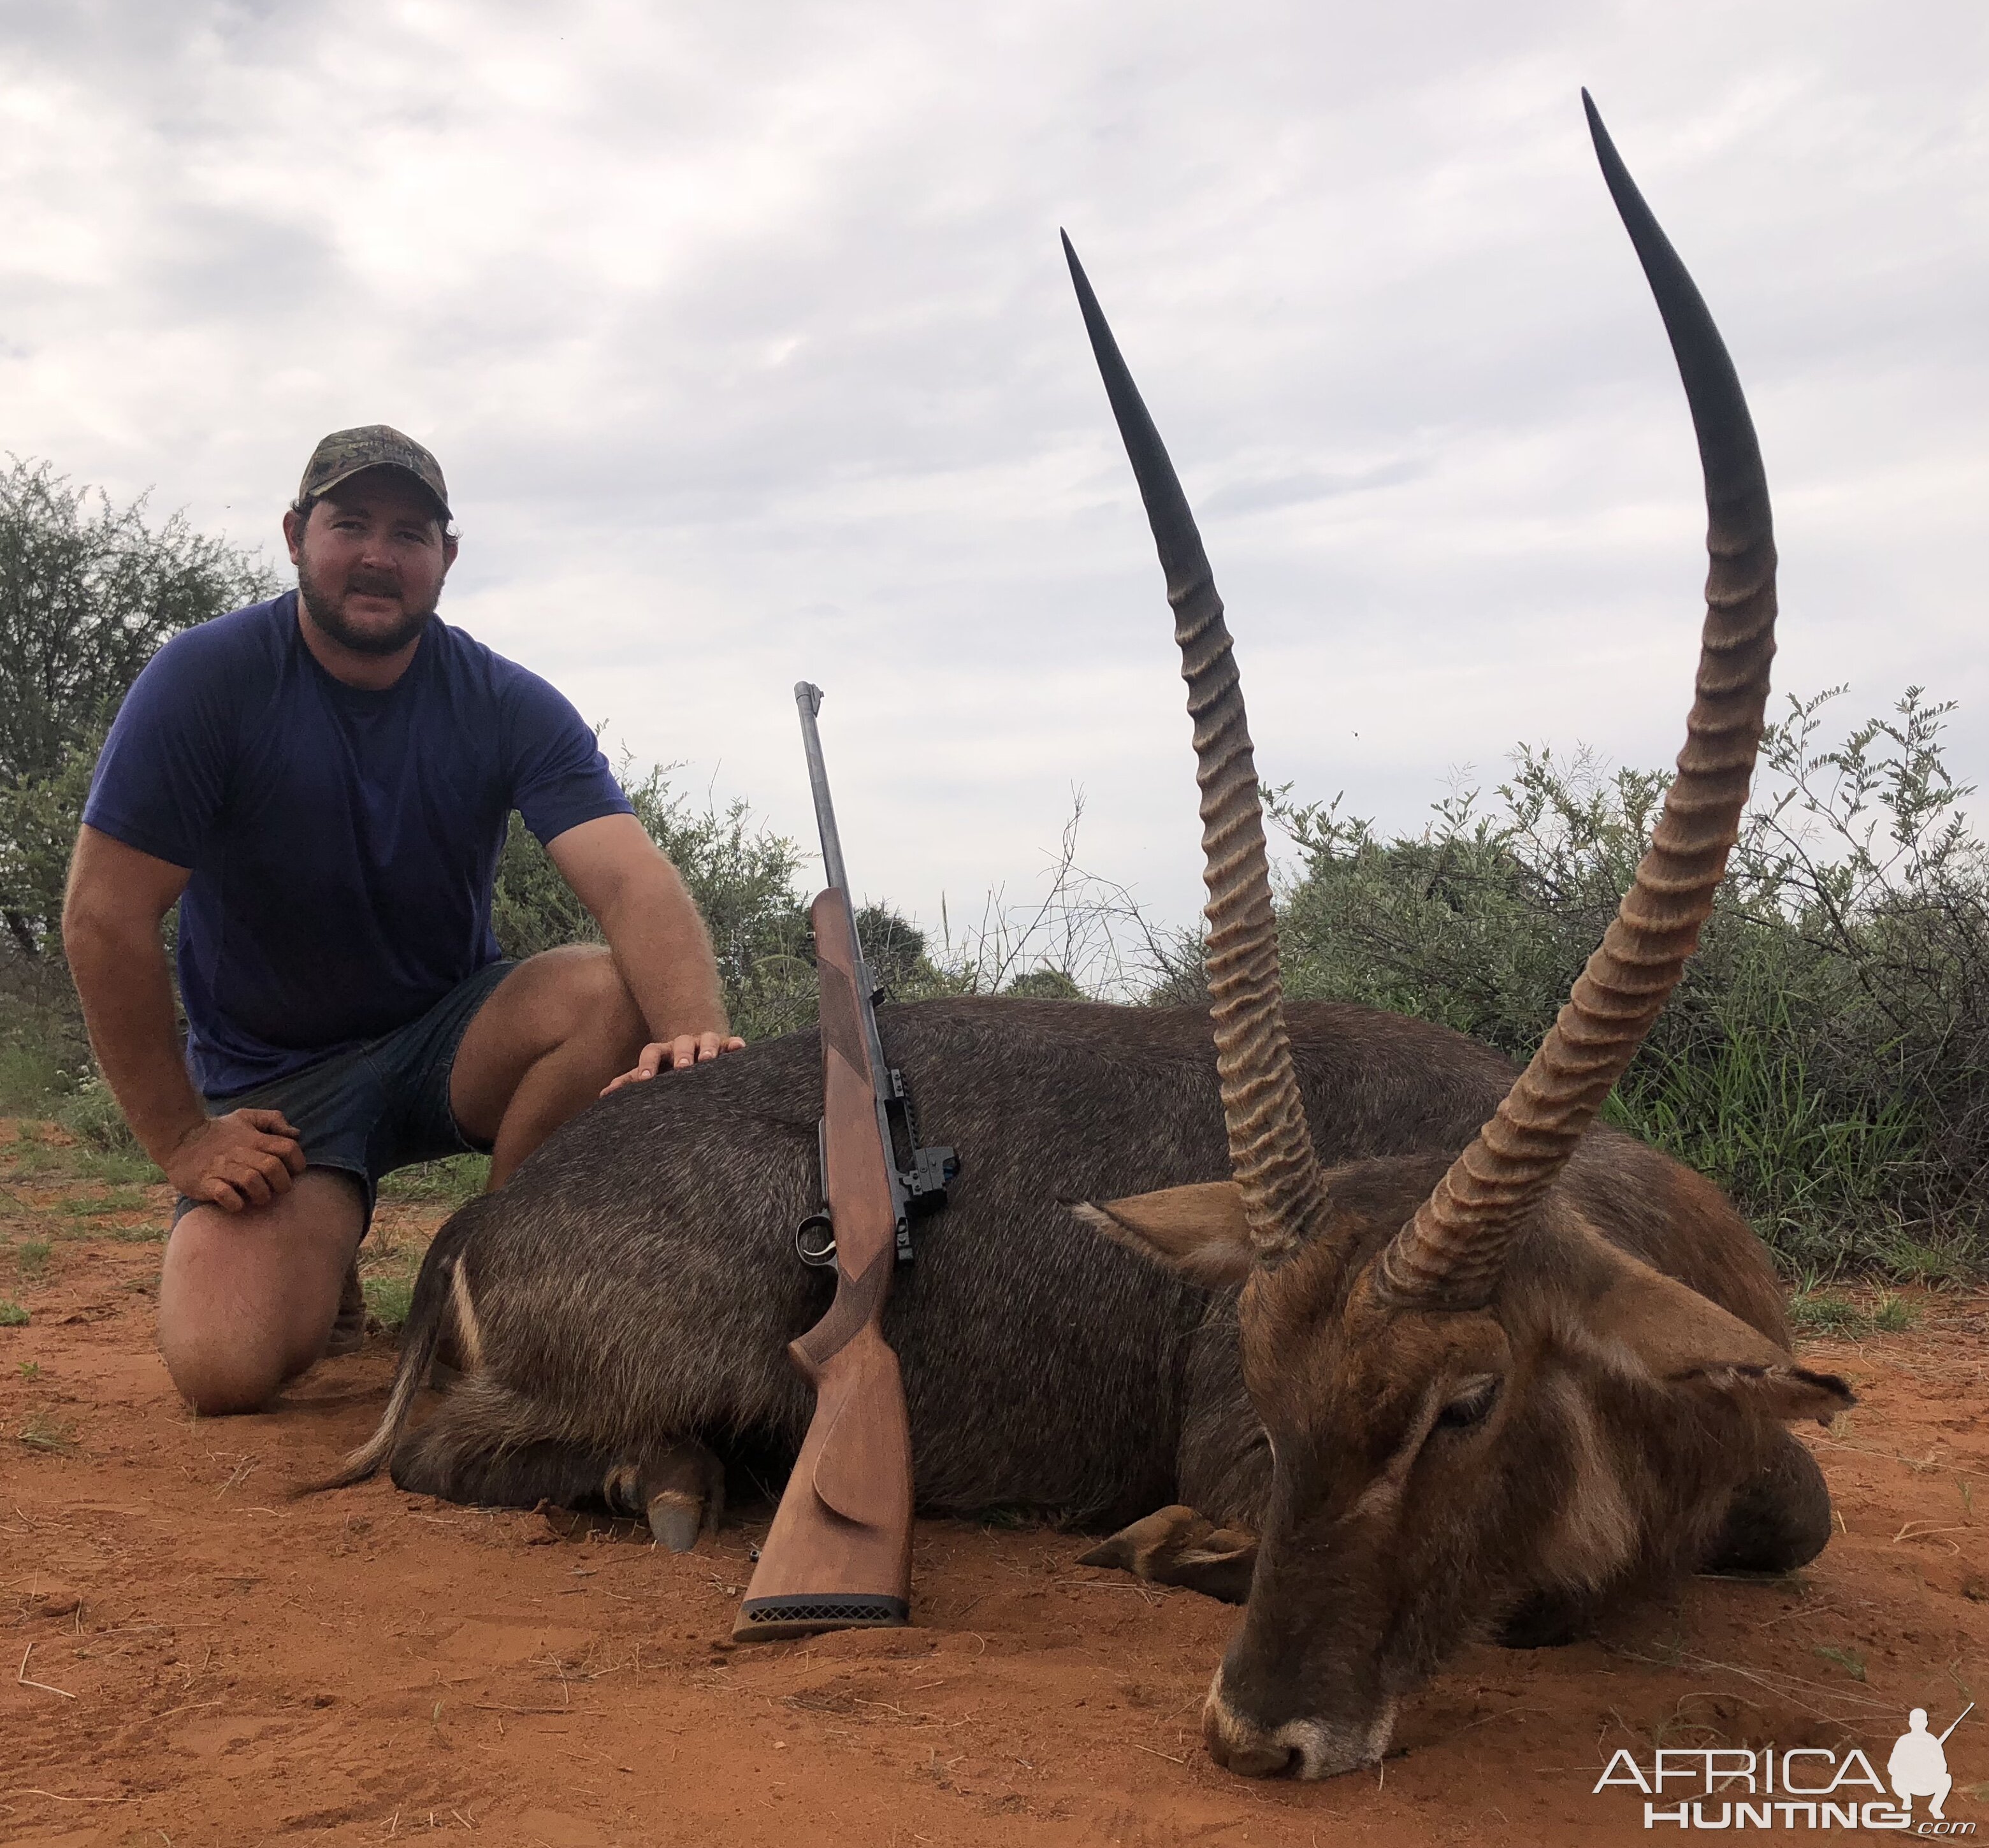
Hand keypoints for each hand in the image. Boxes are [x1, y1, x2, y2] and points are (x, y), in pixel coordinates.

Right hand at [165, 1109, 305, 1212]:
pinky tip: (237, 1203)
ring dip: (261, 1194)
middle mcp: (240, 1152)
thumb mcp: (247, 1117)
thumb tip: (296, 1134)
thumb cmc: (219, 1132)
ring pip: (252, 1181)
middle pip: (272, 1167)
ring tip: (260, 1198)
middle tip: (278, 1189)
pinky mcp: (205, 1183)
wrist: (179, 1138)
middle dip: (282, 1183)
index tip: (293, 1172)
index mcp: (254, 1138)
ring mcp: (222, 1168)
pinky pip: (225, 1195)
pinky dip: (235, 1203)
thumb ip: (273, 1120)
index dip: (297, 1162)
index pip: (288, 1148)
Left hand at [601, 1031, 745, 1094]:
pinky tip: (740, 1048)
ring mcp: (705, 1043)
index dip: (647, 1065)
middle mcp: (683, 1044)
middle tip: (682, 1067)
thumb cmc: (668, 1071)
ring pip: (707, 1039)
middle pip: (679, 1043)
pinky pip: (731, 1042)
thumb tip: (603, 1095)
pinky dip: (734, 1044)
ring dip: (706, 1047)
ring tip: (708, 1060)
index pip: (651, 1053)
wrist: (694, 1053)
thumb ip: (629, 1083)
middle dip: (680, 1054)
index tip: (645, 1081)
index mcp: (662, 1052)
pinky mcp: (726, 1045)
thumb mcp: (650, 1074)